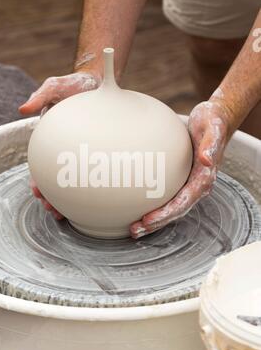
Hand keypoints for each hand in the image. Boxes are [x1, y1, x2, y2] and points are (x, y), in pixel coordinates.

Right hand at [21, 71, 100, 217]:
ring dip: (67, 198)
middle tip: (51, 209)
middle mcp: (64, 149)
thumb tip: (23, 109)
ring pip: (73, 180)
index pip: (41, 164)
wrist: (99, 81)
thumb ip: (40, 96)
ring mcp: (81, 151)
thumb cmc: (74, 85)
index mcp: (51, 139)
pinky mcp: (97, 150)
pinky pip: (95, 168)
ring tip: (65, 212)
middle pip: (54, 179)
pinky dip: (93, 185)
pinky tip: (96, 197)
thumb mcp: (54, 86)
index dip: (37, 180)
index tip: (37, 190)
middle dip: (50, 196)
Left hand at [130, 100, 231, 238]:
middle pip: (175, 211)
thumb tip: (206, 160)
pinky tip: (137, 208)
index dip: (166, 214)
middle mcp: (197, 186)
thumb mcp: (214, 128)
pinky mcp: (181, 179)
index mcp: (204, 178)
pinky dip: (153, 206)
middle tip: (135, 230)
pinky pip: (167, 197)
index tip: (148, 220)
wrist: (217, 119)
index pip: (183, 202)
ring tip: (133, 228)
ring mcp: (189, 184)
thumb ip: (211, 144)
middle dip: (156, 223)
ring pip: (170, 208)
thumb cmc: (213, 123)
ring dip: (153, 220)